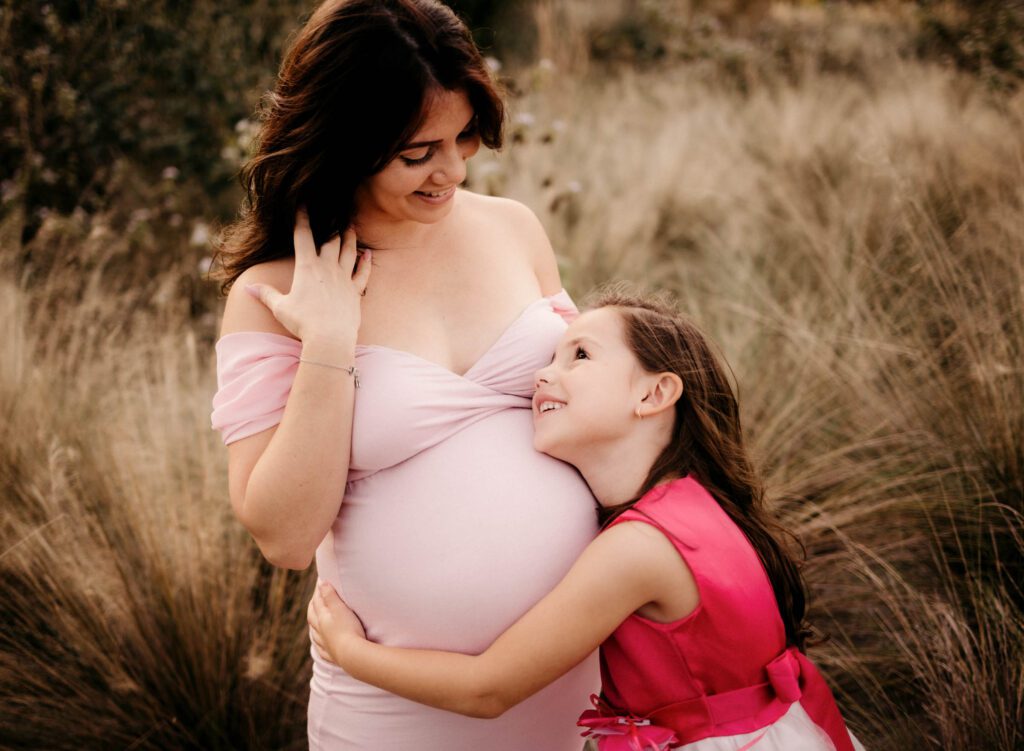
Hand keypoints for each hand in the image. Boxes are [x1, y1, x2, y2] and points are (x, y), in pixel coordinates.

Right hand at [246, 208, 371, 345]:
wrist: (330, 339)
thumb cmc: (303, 323)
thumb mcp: (281, 308)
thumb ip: (266, 294)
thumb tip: (248, 288)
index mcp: (307, 267)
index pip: (302, 236)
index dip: (302, 217)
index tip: (303, 203)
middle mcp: (327, 268)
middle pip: (331, 239)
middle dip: (331, 223)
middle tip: (334, 212)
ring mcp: (344, 278)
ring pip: (349, 251)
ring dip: (350, 237)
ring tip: (351, 226)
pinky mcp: (356, 292)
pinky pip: (363, 272)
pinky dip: (366, 262)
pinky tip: (368, 254)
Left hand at [307, 580, 366, 665]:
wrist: (352, 655)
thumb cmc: (348, 629)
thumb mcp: (340, 609)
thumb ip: (330, 595)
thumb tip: (321, 583)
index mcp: (322, 618)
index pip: (317, 602)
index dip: (319, 591)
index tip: (321, 581)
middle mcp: (320, 632)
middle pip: (313, 617)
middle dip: (313, 606)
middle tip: (315, 599)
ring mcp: (325, 644)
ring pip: (315, 634)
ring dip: (314, 626)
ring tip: (315, 621)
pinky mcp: (332, 655)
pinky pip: (322, 649)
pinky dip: (320, 644)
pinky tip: (321, 644)